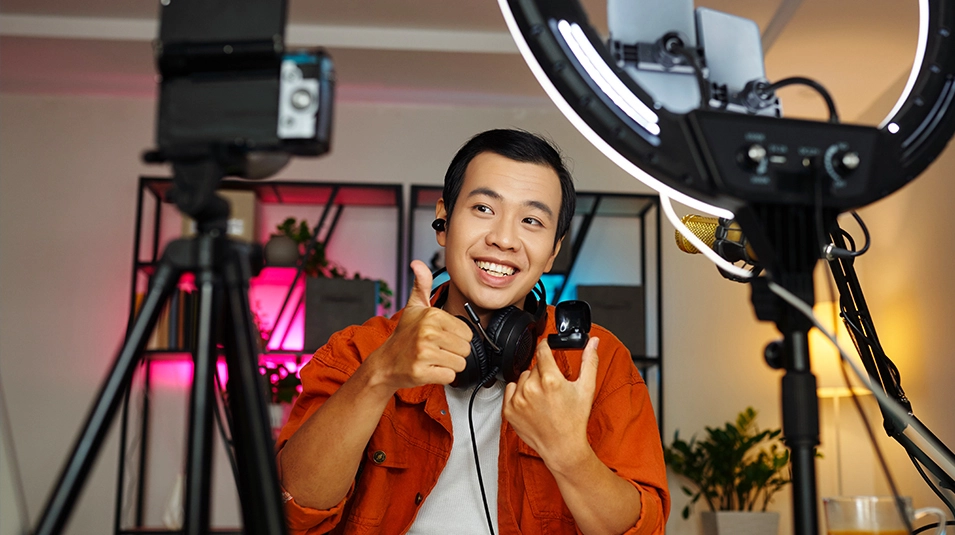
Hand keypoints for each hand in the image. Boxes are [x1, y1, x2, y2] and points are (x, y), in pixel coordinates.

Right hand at [368, 260, 472, 390]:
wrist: (385, 363)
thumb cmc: (404, 335)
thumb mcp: (413, 307)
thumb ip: (422, 284)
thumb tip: (417, 264)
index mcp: (431, 316)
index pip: (468, 332)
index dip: (458, 338)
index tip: (442, 338)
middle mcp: (427, 333)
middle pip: (466, 349)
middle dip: (455, 352)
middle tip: (438, 350)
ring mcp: (424, 353)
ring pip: (460, 363)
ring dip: (450, 365)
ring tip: (435, 359)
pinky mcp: (422, 372)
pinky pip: (450, 377)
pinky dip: (443, 376)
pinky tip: (430, 369)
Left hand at [503, 337, 599, 468]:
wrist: (562, 447)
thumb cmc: (574, 420)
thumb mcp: (586, 389)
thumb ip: (589, 361)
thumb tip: (593, 342)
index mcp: (550, 380)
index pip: (542, 350)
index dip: (546, 347)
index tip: (547, 347)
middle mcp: (531, 388)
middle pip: (534, 366)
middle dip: (543, 372)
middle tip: (552, 388)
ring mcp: (518, 399)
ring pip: (522, 377)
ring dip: (531, 383)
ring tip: (543, 398)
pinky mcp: (509, 410)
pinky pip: (510, 390)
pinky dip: (519, 394)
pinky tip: (531, 403)